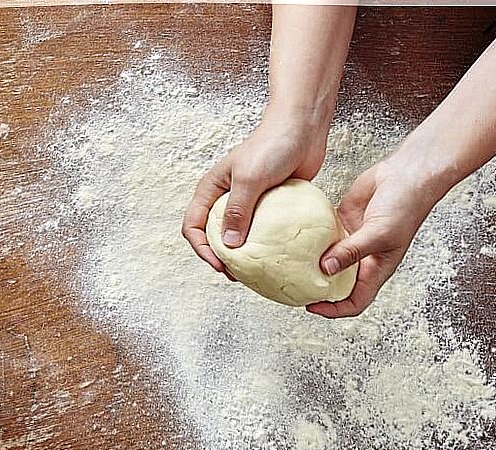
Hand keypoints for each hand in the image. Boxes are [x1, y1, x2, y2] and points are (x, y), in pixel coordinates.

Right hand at [182, 110, 328, 275]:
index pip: (192, 226)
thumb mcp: (249, 178)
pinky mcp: (269, 207)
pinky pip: (262, 232)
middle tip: (237, 275)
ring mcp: (247, 204)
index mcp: (211, 191)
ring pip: (237, 237)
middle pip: (212, 236)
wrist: (302, 127)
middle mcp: (225, 199)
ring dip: (242, 256)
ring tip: (254, 271)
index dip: (201, 249)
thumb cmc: (272, 145)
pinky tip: (275, 257)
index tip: (220, 264)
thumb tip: (229, 245)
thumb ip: (237, 211)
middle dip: (220, 258)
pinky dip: (264, 247)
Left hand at [306, 156, 447, 317]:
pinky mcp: (343, 223)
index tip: (311, 306)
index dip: (334, 309)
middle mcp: (363, 259)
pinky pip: (322, 238)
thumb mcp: (379, 233)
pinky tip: (294, 240)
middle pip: (336, 284)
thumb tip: (325, 268)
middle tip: (291, 287)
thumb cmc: (406, 205)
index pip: (355, 301)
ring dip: (309, 264)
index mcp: (376, 269)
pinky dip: (309, 241)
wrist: (408, 173)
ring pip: (326, 261)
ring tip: (287, 266)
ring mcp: (352, 241)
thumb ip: (352, 251)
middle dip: (316, 289)